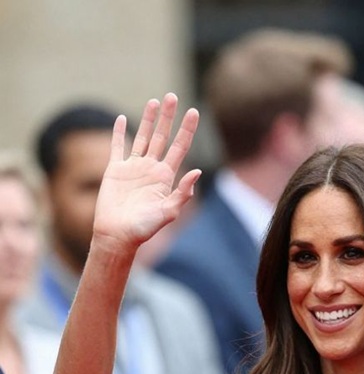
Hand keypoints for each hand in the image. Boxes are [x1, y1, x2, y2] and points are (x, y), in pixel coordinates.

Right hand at [93, 93, 200, 251]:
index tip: (193, 112)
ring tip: (155, 101)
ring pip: (143, 137)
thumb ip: (183, 193)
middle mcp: (151, 168)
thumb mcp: (169, 212)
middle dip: (169, 117)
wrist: (118, 235)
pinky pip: (117, 147)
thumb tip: (197, 173)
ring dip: (149, 119)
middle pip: (163, 137)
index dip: (186, 129)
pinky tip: (121, 119)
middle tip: (173, 96)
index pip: (180, 147)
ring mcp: (133, 167)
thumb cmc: (144, 228)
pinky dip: (119, 133)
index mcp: (166, 176)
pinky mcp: (115, 170)